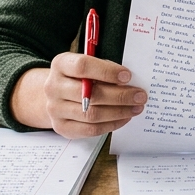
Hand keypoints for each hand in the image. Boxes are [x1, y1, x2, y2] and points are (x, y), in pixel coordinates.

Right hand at [11, 53, 146, 138]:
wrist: (56, 95)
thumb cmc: (78, 77)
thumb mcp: (87, 65)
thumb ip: (103, 68)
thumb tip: (129, 80)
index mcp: (60, 64)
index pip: (82, 67)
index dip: (107, 71)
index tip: (127, 76)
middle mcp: (54, 87)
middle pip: (90, 94)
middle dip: (120, 96)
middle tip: (140, 95)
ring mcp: (55, 109)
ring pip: (92, 114)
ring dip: (119, 112)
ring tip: (136, 107)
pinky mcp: (62, 127)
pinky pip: (90, 129)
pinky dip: (111, 124)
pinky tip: (124, 117)